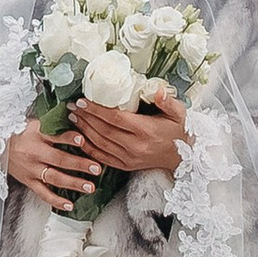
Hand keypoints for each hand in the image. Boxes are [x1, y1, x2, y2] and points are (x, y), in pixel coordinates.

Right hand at [6, 119, 95, 211]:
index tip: (82, 140)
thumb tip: (78, 118)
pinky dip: (56, 201)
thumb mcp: (35, 122)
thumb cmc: (20, 132)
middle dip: (80, 164)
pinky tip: (69, 205)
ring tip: (90, 187)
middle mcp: (35, 153)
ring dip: (74, 183)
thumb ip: (54, 123)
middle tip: (96, 168)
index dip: (69, 138)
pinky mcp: (29, 181)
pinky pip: (43, 194)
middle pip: (59, 159)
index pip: (55, 136)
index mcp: (37, 135)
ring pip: (55, 178)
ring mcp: (32, 169)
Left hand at [71, 96, 187, 183]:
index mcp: (146, 130)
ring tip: (73, 118)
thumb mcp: (179, 113)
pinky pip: (103, 158)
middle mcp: (135, 146)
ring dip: (84, 130)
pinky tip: (80, 138)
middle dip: (86, 118)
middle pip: (104, 131)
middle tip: (72, 106)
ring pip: (100, 144)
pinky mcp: (126, 166)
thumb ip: (167, 101)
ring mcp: (129, 158)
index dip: (97, 110)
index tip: (83, 100)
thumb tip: (158, 90)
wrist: (185, 157)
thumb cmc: (179, 131)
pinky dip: (89, 148)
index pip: (115, 119)